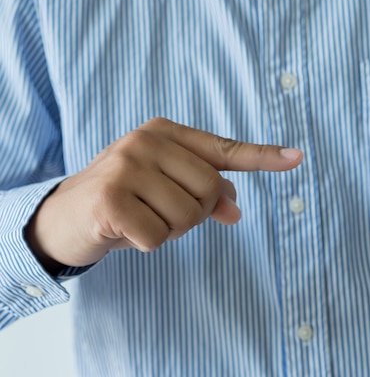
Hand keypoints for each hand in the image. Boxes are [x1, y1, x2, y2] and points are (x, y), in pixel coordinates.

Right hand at [26, 117, 302, 267]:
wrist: (64, 216)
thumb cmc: (125, 200)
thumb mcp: (166, 191)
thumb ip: (204, 194)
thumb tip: (237, 210)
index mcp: (165, 133)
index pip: (224, 149)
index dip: (263, 156)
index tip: (298, 158)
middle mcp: (147, 141)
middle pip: (210, 191)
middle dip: (194, 214)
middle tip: (161, 213)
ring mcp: (126, 166)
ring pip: (188, 216)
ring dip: (170, 231)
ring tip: (142, 220)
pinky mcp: (110, 198)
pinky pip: (159, 237)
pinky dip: (147, 244)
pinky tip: (124, 230)